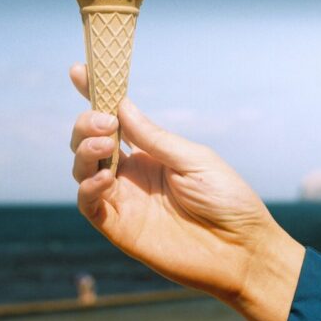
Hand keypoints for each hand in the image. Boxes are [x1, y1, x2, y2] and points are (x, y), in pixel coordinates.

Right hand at [69, 63, 305, 320]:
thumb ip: (154, 138)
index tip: (79, 70)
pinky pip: (88, 204)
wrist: (242, 250)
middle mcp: (131, 173)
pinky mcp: (118, 227)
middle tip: (106, 121)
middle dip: (88, 123)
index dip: (95, 95)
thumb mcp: (194, 160)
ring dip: (85, 150)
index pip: (116, 120)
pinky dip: (87, 187)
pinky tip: (104, 179)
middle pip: (91, 141)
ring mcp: (123, 199)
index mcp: (151, 152)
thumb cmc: (227, 201)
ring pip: (82, 168)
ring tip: (106, 143)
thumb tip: (121, 106)